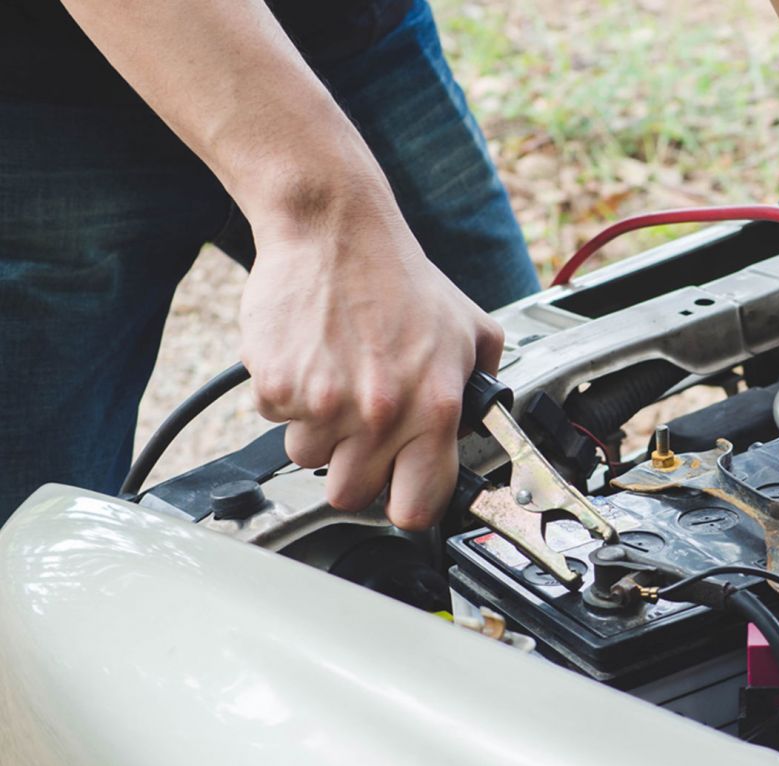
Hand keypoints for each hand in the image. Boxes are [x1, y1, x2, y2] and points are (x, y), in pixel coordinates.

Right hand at [239, 187, 502, 528]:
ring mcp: (325, 404)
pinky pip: (276, 420)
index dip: (406, 503)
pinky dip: (288, 397)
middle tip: (361, 426)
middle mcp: (381, 414)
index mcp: (435, 409)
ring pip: (308, 459)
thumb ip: (483, 385)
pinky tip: (311, 358)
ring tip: (337, 379)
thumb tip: (488, 426)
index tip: (400, 492)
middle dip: (354, 467)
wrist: (336, 231)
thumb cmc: (400, 279)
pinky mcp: (277, 386)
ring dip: (319, 430)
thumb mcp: (469, 329)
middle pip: (350, 494)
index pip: (416, 507)